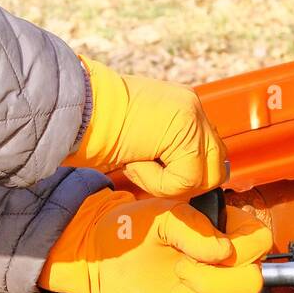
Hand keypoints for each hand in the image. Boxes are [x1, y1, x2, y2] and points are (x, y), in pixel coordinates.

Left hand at [40, 191, 270, 292]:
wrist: (104, 264)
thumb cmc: (131, 232)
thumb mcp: (159, 215)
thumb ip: (191, 227)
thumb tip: (221, 251)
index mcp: (225, 232)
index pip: (260, 242)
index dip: (239, 251)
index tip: (204, 253)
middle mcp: (229, 267)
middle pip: (252, 284)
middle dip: (212, 283)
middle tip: (180, 273)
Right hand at [65, 57, 226, 197]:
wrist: (76, 110)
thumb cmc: (97, 131)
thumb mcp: (142, 140)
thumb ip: (169, 153)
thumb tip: (191, 183)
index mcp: (183, 108)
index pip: (208, 154)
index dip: (187, 176)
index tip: (152, 172)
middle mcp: (193, 108)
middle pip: (217, 166)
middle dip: (187, 185)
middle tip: (150, 176)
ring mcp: (193, 115)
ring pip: (208, 176)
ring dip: (174, 184)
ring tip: (140, 166)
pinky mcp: (186, 129)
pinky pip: (187, 179)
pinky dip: (159, 184)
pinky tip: (135, 162)